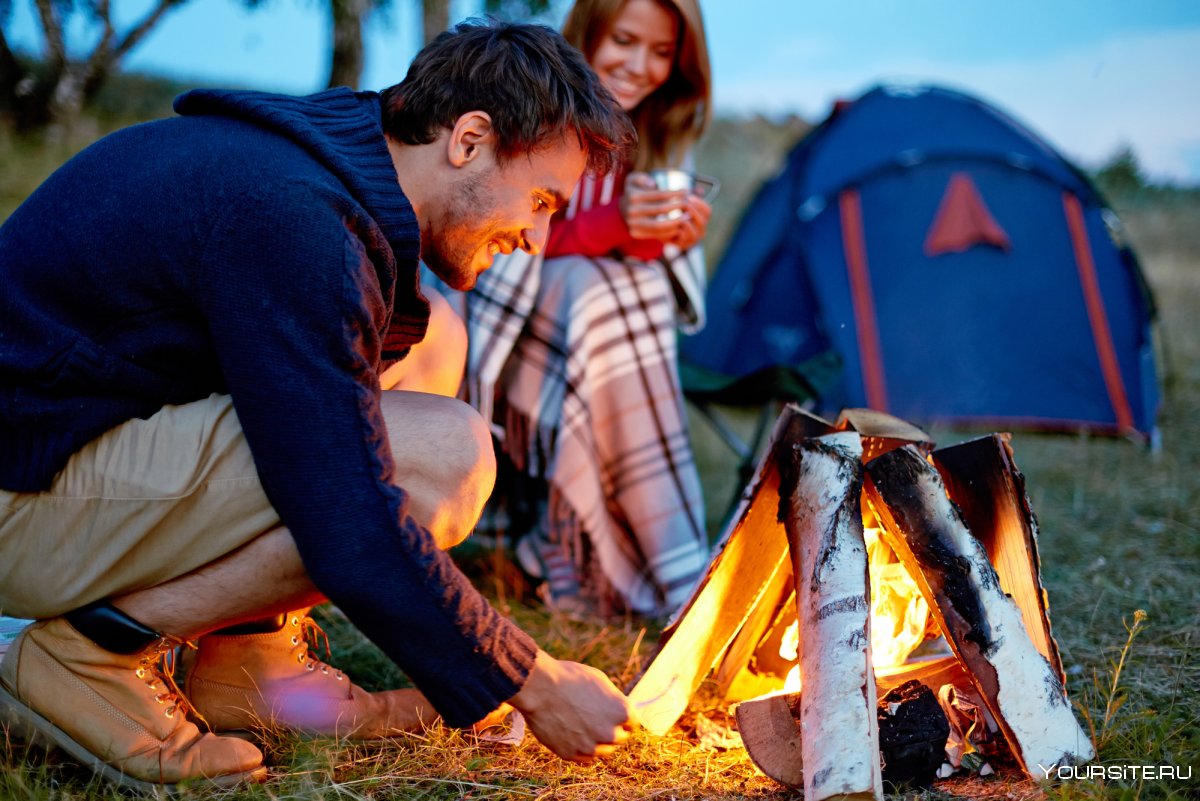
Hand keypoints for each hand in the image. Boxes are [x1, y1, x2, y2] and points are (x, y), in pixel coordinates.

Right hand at [508, 649, 633, 760]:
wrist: (539, 687)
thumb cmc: (569, 678)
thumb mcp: (600, 681)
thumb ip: (613, 700)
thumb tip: (617, 711)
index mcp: (622, 712)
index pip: (633, 724)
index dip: (622, 718)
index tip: (612, 715)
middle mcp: (610, 733)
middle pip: (619, 738)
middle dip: (611, 729)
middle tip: (595, 718)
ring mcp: (591, 747)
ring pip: (602, 750)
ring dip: (597, 741)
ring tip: (582, 724)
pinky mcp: (571, 755)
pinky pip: (584, 757)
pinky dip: (581, 747)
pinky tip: (572, 732)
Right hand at [621, 172, 689, 241]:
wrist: (621, 212)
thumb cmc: (632, 193)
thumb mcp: (632, 180)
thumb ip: (641, 177)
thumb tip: (653, 184)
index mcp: (634, 196)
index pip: (659, 194)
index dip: (675, 193)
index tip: (687, 191)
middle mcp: (632, 210)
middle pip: (660, 209)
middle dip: (678, 207)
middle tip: (689, 205)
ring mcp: (633, 224)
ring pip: (659, 225)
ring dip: (676, 222)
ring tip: (687, 217)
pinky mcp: (636, 234)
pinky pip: (655, 234)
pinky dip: (669, 232)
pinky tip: (679, 227)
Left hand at [667, 192, 710, 251]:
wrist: (659, 230)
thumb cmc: (671, 214)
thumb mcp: (679, 203)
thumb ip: (688, 196)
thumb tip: (700, 190)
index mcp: (702, 218)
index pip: (707, 211)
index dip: (699, 203)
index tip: (689, 196)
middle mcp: (700, 230)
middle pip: (702, 221)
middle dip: (692, 211)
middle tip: (682, 204)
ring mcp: (692, 239)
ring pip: (695, 231)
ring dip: (687, 222)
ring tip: (679, 215)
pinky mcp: (683, 245)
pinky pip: (685, 239)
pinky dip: (681, 232)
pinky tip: (675, 224)